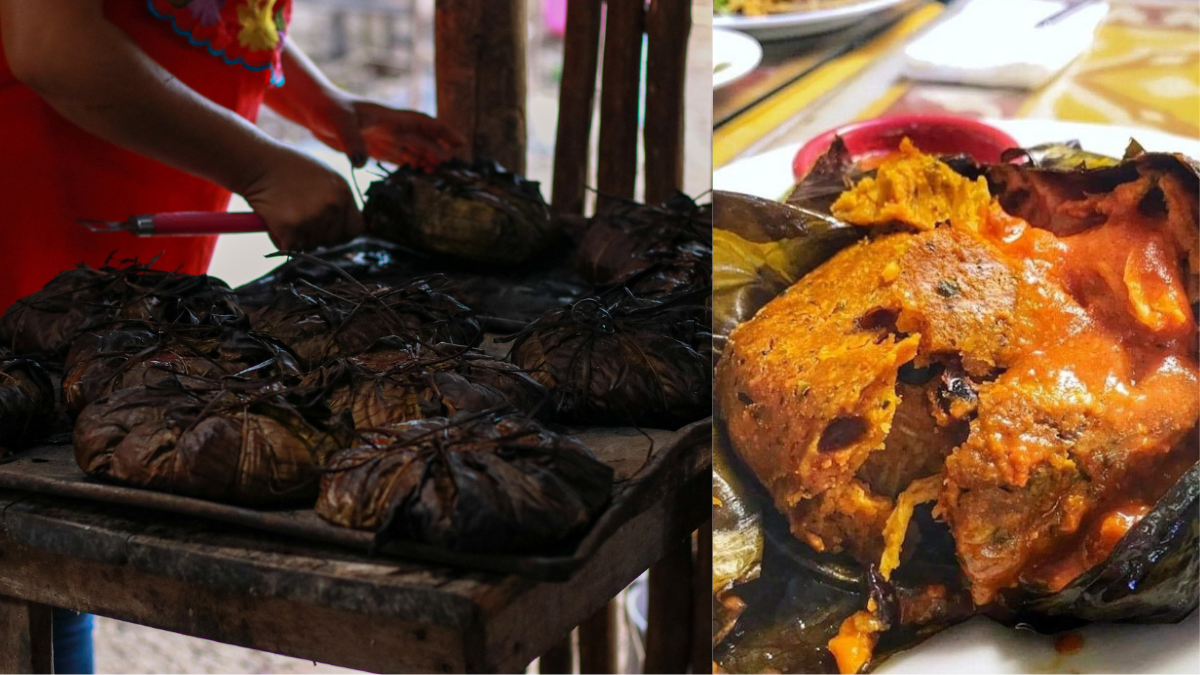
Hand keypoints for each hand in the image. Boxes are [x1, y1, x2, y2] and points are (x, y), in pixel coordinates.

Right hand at [240, 146, 362, 250]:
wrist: (257, 163)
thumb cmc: (288, 169)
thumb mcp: (324, 178)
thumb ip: (337, 200)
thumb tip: (344, 227)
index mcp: (343, 192)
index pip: (356, 228)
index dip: (342, 233)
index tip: (329, 231)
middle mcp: (333, 205)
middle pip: (333, 240)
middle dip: (318, 236)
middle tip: (299, 218)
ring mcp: (313, 218)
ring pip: (312, 245)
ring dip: (299, 237)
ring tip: (286, 214)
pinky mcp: (292, 228)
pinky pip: (292, 249)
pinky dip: (281, 240)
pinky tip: (275, 221)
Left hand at [309, 95, 466, 169]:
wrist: (316, 110)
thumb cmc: (329, 110)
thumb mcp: (340, 123)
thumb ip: (352, 141)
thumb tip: (360, 163)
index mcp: (391, 118)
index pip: (424, 124)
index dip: (443, 132)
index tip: (460, 143)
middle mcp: (393, 129)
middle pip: (423, 140)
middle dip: (439, 152)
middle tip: (452, 169)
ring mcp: (386, 139)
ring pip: (414, 150)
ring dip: (428, 160)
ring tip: (439, 175)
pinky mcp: (376, 149)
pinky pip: (399, 158)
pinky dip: (411, 166)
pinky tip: (420, 175)